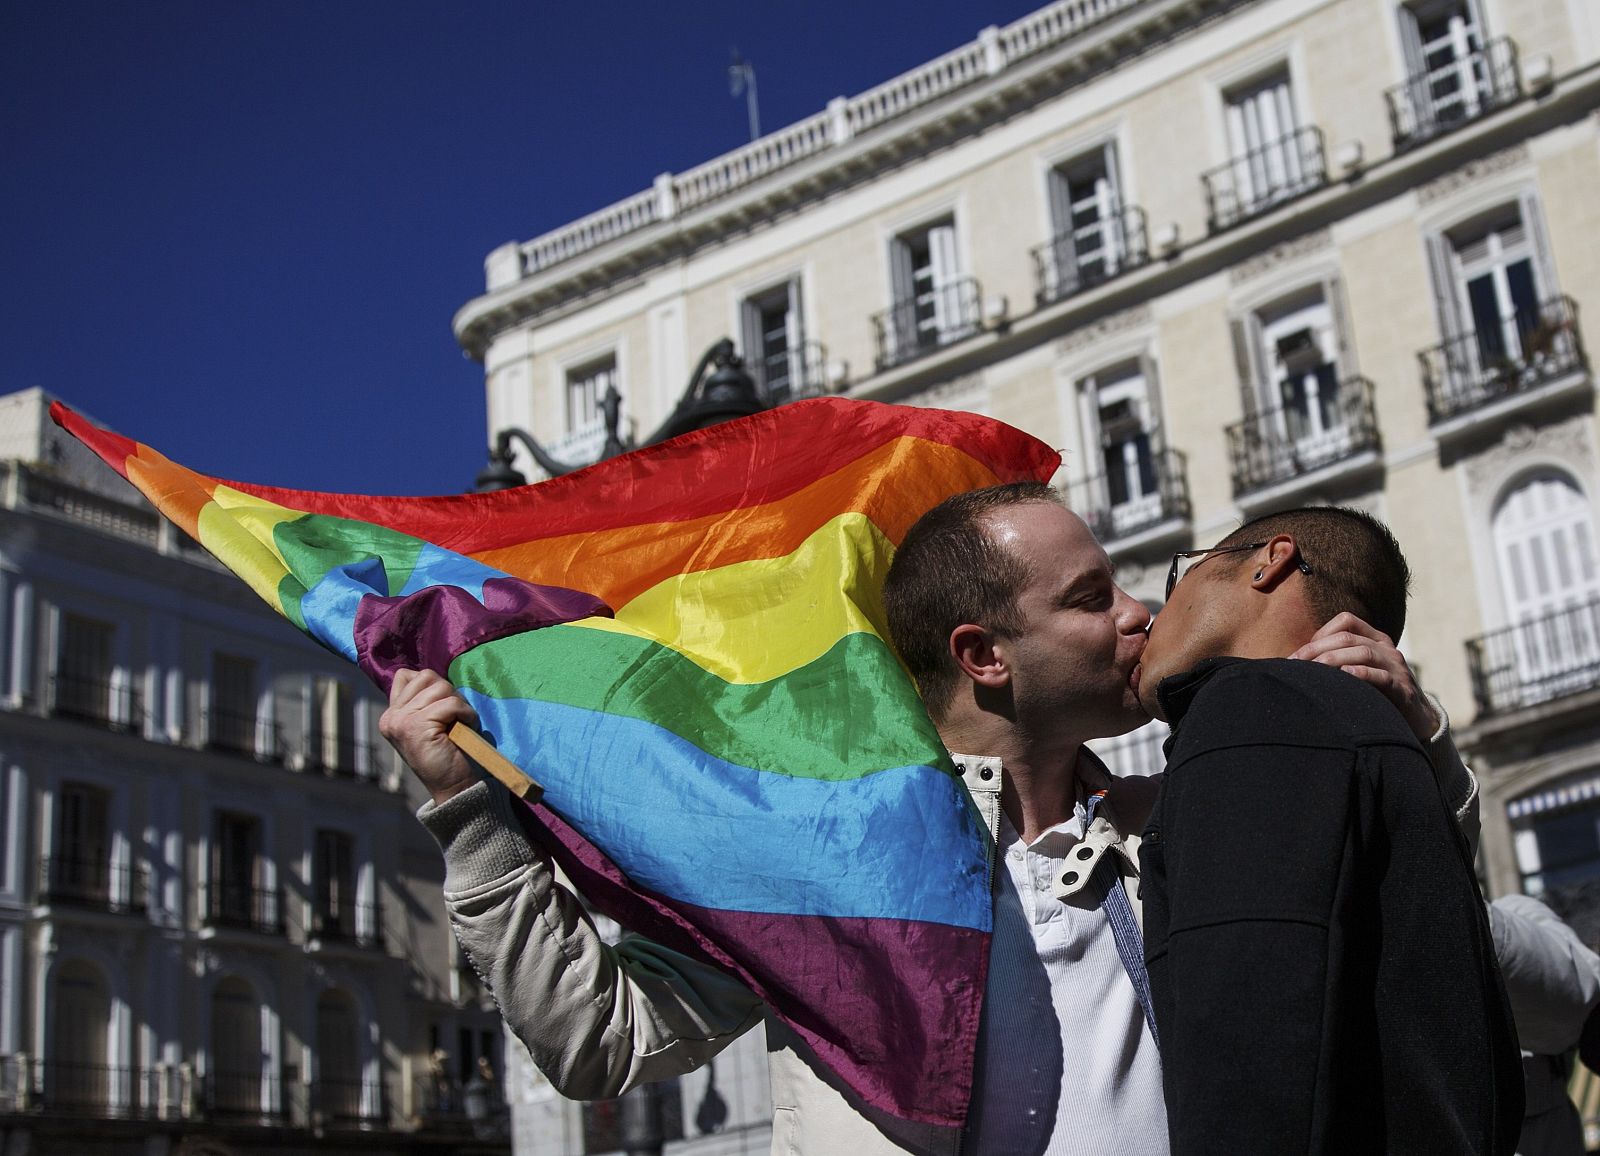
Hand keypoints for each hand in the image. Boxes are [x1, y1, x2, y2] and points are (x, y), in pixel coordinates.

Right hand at [379, 668, 480, 804]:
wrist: (454, 787)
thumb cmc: (448, 752)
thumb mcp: (429, 722)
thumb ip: (423, 700)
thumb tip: (430, 676)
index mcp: (391, 715)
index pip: (407, 675)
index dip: (433, 686)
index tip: (443, 709)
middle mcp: (391, 717)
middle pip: (427, 677)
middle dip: (448, 693)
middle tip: (455, 717)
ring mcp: (401, 721)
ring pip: (440, 687)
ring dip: (459, 703)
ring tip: (460, 724)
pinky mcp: (417, 726)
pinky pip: (450, 703)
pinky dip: (465, 713)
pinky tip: (467, 727)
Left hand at [1290, 612, 1438, 742]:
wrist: (1418, 720)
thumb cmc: (1379, 693)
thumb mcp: (1361, 670)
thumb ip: (1337, 661)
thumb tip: (1295, 661)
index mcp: (1375, 640)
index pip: (1346, 621)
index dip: (1320, 633)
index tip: (1299, 655)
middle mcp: (1386, 650)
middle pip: (1348, 638)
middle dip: (1317, 649)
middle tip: (1294, 664)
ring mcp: (1396, 668)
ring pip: (1363, 653)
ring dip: (1333, 660)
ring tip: (1312, 671)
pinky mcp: (1402, 690)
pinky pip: (1382, 677)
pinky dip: (1362, 674)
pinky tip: (1345, 676)